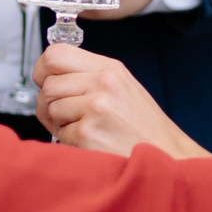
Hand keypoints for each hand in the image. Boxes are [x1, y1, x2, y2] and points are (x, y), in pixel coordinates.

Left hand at [34, 44, 203, 156]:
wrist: (168, 157)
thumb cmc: (143, 128)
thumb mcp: (122, 88)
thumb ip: (89, 76)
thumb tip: (50, 75)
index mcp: (109, 68)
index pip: (55, 54)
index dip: (42, 70)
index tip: (45, 83)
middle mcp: (103, 83)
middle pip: (48, 85)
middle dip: (48, 105)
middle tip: (62, 118)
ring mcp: (96, 108)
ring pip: (50, 109)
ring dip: (60, 125)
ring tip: (84, 131)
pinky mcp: (88, 134)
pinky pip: (60, 134)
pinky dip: (70, 143)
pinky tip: (92, 144)